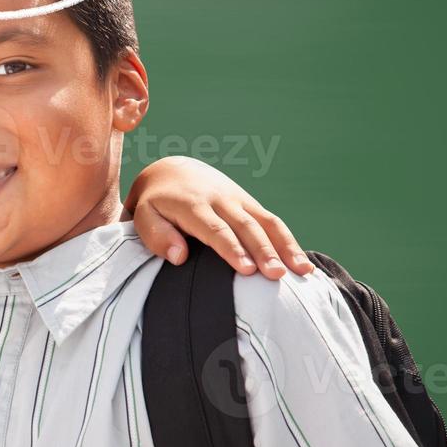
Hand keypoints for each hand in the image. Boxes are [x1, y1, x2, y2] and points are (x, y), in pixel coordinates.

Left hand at [124, 156, 313, 278]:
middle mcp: (221, 200)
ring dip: (285, 246)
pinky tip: (303, 264)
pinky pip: (272, 221)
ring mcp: (239, 200)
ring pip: (266, 222)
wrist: (172, 171)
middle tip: (276, 275)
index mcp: (193, 205)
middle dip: (263, 251)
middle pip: (246, 226)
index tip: (246, 270)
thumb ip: (157, 235)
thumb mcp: (144, 215)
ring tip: (302, 271)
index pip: (215, 229)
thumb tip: (180, 257)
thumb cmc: (155, 203)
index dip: (232, 249)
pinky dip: (289, 241)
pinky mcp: (250, 204)